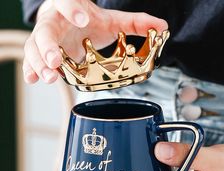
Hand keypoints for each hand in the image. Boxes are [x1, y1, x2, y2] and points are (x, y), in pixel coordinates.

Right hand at [23, 0, 167, 83]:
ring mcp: (46, 39)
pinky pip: (31, 60)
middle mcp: (54, 23)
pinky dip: (31, 70)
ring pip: (34, 48)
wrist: (71, 22)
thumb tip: (161, 26)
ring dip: (39, 63)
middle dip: (49, 46)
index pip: (66, 3)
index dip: (71, 9)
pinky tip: (34, 79)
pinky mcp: (42, 53)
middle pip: (45, 31)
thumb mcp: (111, 21)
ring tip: (50, 77)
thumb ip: (135, 24)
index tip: (81, 19)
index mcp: (70, 9)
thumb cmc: (87, 21)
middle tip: (57, 60)